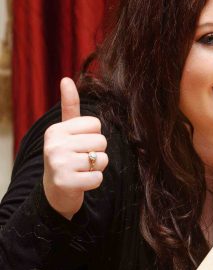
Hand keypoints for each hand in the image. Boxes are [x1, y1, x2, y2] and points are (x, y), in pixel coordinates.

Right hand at [43, 78, 107, 219]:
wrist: (55, 191)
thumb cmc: (67, 155)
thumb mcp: (67, 130)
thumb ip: (70, 106)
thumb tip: (66, 79)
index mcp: (56, 130)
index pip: (96, 124)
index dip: (94, 136)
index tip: (79, 144)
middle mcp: (54, 145)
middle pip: (102, 141)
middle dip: (98, 152)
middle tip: (81, 160)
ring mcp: (58, 164)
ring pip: (102, 159)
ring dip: (97, 168)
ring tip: (81, 170)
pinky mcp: (65, 183)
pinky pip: (98, 178)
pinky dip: (94, 182)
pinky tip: (81, 182)